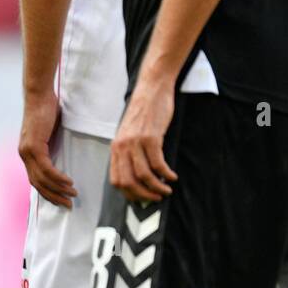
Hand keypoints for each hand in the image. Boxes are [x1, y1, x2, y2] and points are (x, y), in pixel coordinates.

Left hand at [19, 87, 75, 207]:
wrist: (39, 94)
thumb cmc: (46, 110)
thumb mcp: (48, 133)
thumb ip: (51, 146)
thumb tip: (61, 157)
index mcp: (27, 154)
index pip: (35, 180)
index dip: (48, 192)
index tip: (60, 200)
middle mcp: (24, 155)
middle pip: (38, 184)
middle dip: (53, 197)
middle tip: (68, 205)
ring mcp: (28, 152)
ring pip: (43, 179)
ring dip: (59, 189)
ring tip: (72, 194)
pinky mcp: (34, 147)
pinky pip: (47, 169)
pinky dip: (58, 178)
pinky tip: (68, 182)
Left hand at [110, 77, 177, 202]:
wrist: (152, 88)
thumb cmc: (144, 111)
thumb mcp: (130, 133)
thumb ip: (130, 152)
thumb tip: (138, 176)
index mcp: (115, 148)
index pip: (116, 180)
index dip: (128, 193)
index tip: (141, 198)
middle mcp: (122, 147)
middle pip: (128, 182)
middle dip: (143, 195)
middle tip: (156, 198)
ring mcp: (136, 142)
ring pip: (144, 175)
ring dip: (156, 187)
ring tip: (166, 190)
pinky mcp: (151, 138)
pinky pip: (158, 164)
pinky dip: (165, 174)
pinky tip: (172, 176)